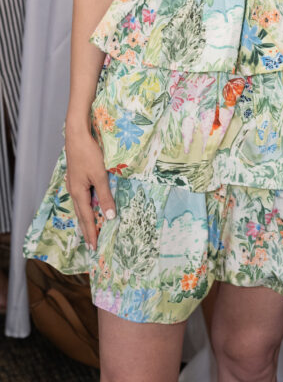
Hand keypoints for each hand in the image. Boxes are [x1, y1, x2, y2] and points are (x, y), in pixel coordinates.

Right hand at [65, 128, 115, 249]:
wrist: (77, 134)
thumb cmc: (89, 154)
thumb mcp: (100, 176)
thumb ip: (105, 196)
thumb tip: (109, 217)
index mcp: (79, 193)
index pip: (87, 218)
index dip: (91, 232)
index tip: (95, 247)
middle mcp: (74, 190)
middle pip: (81, 214)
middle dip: (87, 229)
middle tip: (91, 243)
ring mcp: (74, 183)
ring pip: (80, 205)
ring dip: (86, 218)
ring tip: (90, 229)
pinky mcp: (77, 175)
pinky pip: (81, 196)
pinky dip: (86, 205)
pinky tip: (89, 204)